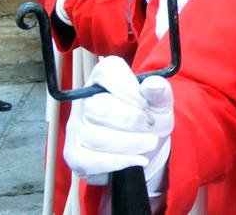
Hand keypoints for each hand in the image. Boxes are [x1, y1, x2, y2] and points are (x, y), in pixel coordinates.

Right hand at [63, 56, 171, 192]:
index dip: (128, 88)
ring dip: (130, 143)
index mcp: (103, 78)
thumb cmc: (147, 121)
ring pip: (95, 136)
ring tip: (150, 143)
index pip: (106, 72)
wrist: (142, 153)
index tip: (146, 104)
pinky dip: (118, 162)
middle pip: (97, 106)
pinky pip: (90, 160)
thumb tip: (153, 84)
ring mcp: (76, 128)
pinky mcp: (75, 154)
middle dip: (131, 120)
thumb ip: (159, 92)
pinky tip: (138, 160)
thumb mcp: (160, 104)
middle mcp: (84, 100)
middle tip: (151, 126)